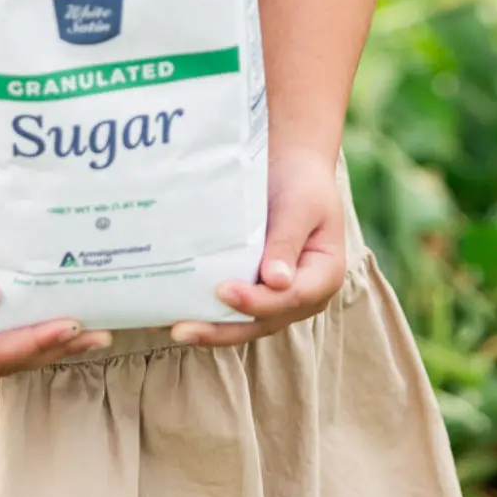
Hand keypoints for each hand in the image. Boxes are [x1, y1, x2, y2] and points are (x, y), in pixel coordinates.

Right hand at [0, 207, 112, 386]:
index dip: (31, 342)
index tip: (69, 327)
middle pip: (9, 359)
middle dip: (53, 347)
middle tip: (98, 333)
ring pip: (13, 350)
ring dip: (52, 342)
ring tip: (97, 331)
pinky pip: (9, 334)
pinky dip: (37, 326)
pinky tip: (66, 317)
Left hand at [169, 144, 346, 346]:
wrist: (292, 167)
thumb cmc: (302, 183)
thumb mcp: (300, 206)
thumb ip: (288, 241)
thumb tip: (277, 282)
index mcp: (322, 276)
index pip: (290, 298)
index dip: (257, 301)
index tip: (223, 290)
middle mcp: (300, 295)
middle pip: (262, 322)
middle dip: (222, 329)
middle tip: (182, 329)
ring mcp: (276, 296)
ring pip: (244, 322)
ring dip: (210, 327)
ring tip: (174, 328)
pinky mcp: (253, 287)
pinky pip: (232, 307)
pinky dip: (207, 311)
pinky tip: (176, 311)